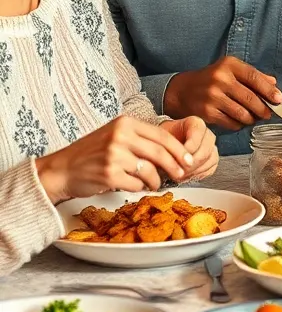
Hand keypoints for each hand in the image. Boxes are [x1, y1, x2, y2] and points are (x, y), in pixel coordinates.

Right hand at [36, 116, 192, 204]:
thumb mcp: (115, 136)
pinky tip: (134, 186)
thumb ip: (140, 139)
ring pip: (150, 170)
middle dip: (175, 166)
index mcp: (125, 123)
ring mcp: (114, 155)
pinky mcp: (109, 174)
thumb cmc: (92, 154)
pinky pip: (136, 184)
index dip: (178, 149)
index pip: (161, 134)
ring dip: (156, 181)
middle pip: (160, 152)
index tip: (188, 160)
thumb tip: (173, 152)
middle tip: (182, 175)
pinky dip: (139, 188)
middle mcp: (120, 135)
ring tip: (153, 184)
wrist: (63, 169)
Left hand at [161, 117, 218, 179]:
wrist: (165, 147)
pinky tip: (187, 175)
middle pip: (205, 150)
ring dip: (194, 170)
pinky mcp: (213, 159)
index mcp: (195, 123)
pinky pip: (211, 168)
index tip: (177, 158)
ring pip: (210, 160)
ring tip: (180, 174)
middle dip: (191, 164)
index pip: (197, 134)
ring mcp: (211, 146)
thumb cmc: (163, 141)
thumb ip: (167, 146)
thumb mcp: (161, 139)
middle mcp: (206, 133)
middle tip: (178, 170)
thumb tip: (172, 160)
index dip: (188, 149)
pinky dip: (198, 174)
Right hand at [163, 57, 281, 129]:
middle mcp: (220, 79)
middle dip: (263, 109)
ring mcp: (212, 96)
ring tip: (252, 118)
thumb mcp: (229, 70)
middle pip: (251, 99)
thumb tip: (274, 84)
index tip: (279, 100)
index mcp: (229, 65)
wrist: (181, 91)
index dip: (269, 91)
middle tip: (268, 114)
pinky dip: (239, 125)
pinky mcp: (207, 112)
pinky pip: (232, 123)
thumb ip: (252, 76)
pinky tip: (238, 121)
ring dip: (251, 119)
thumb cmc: (211, 80)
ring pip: (243, 114)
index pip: (254, 77)